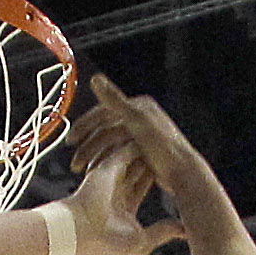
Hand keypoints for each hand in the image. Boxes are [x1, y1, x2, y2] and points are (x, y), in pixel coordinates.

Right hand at [60, 142, 181, 254]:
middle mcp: (117, 186)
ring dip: (149, 148)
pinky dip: (138, 143)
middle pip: (140, 166)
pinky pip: (125, 148)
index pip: (144, 182)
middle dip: (157, 158)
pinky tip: (154, 136)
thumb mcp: (142, 241)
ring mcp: (111, 175)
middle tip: (173, 148)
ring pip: (134, 155)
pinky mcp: (108, 165)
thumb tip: (185, 231)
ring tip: (166, 138)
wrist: (83, 230)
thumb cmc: (107, 240)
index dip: (161, 176)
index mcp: (123, 204)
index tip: (177, 170)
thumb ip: (164, 232)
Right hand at [71, 76, 220, 218]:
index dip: (85, 126)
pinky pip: (122, 155)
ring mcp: (146, 135)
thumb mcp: (137, 122)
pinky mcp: (148, 151)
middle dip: (88, 145)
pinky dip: (109, 164)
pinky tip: (99, 175)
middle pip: (107, 129)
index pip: (104, 112)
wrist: (185, 175)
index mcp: (141, 106)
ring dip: (96, 157)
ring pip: (113, 145)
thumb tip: (95, 79)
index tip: (70, 141)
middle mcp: (144, 117)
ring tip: (83, 171)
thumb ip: (115, 101)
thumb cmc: (164, 149)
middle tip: (73, 159)